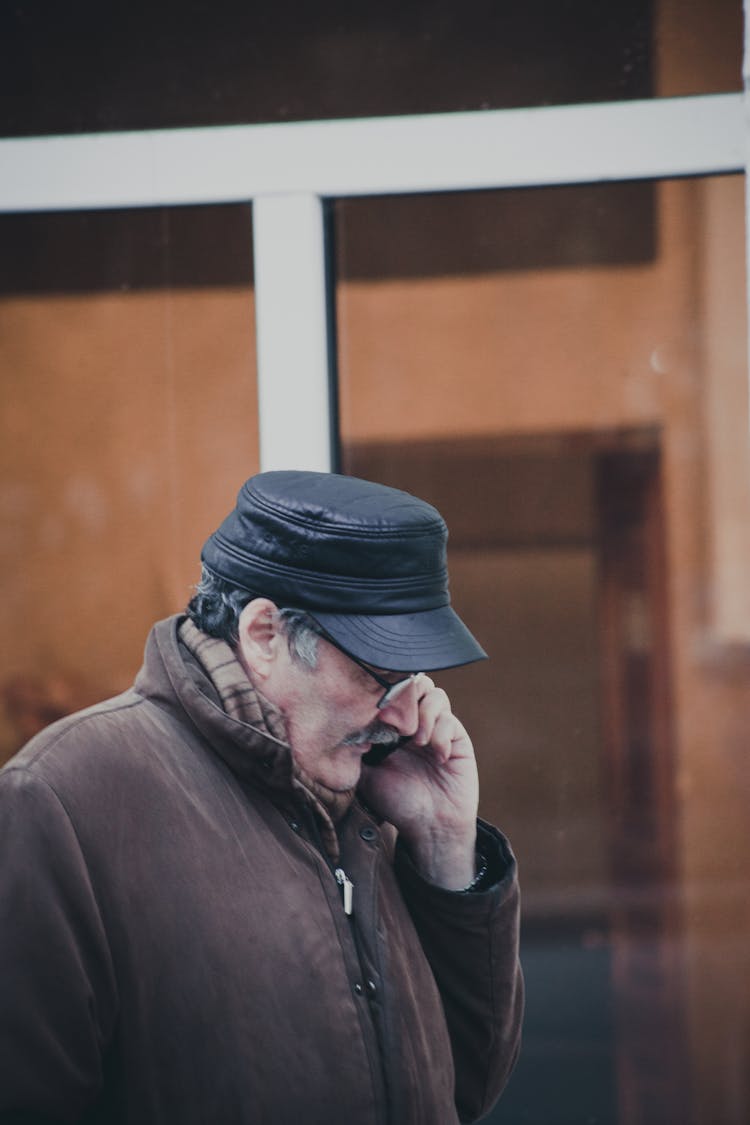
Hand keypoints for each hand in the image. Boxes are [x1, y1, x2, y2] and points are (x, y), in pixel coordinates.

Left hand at [358, 675, 478, 889]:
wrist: (430, 827)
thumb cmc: (397, 802)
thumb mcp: (366, 775)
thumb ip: (357, 748)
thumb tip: (343, 723)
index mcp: (393, 726)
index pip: (392, 692)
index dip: (385, 693)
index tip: (376, 710)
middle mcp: (416, 722)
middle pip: (417, 682)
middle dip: (408, 694)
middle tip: (399, 718)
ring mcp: (438, 728)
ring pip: (436, 695)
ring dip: (425, 714)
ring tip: (417, 742)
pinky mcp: (457, 739)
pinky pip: (450, 720)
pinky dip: (441, 734)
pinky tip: (436, 756)